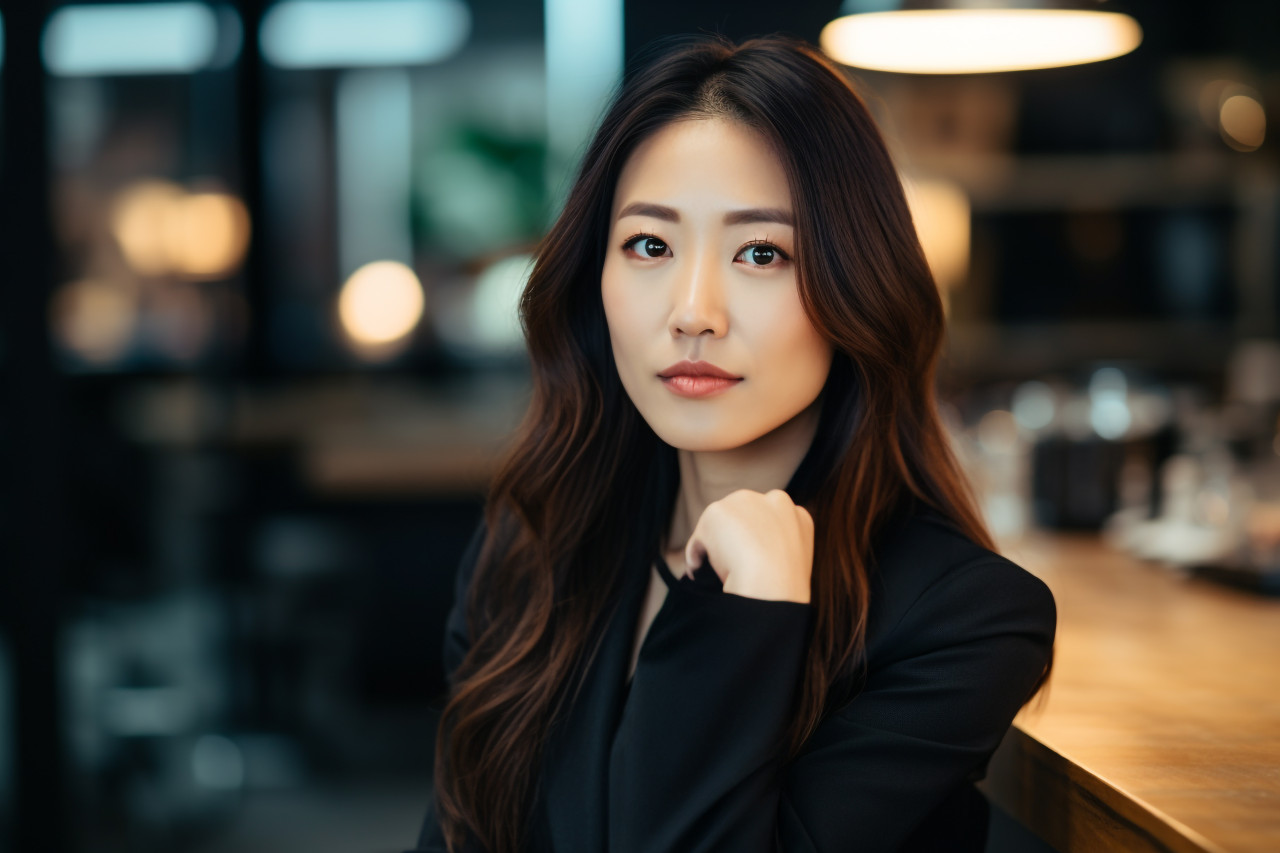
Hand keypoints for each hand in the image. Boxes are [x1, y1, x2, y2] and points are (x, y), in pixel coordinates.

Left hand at [682, 489, 813, 603]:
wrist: (771, 584)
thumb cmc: (784, 586)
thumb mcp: (794, 563)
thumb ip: (777, 550)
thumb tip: (756, 557)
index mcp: (795, 514)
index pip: (771, 520)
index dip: (757, 540)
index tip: (750, 559)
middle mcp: (772, 500)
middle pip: (743, 517)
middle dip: (733, 537)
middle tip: (730, 566)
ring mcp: (744, 503)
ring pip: (721, 526)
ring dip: (714, 547)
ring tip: (717, 572)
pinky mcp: (717, 512)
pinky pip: (699, 538)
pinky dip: (696, 555)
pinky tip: (701, 572)